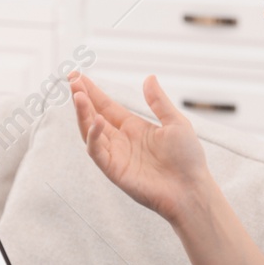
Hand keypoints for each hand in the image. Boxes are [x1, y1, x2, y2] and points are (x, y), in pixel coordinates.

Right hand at [67, 70, 209, 223]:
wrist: (191, 189)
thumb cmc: (187, 159)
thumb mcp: (176, 123)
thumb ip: (158, 102)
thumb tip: (149, 78)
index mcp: (133, 127)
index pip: (106, 106)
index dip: (92, 91)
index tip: (78, 75)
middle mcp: (120, 140)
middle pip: (93, 115)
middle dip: (82, 98)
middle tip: (72, 79)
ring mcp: (115, 155)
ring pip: (90, 131)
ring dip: (82, 113)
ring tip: (78, 95)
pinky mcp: (114, 170)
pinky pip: (97, 151)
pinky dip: (93, 136)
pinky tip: (96, 120)